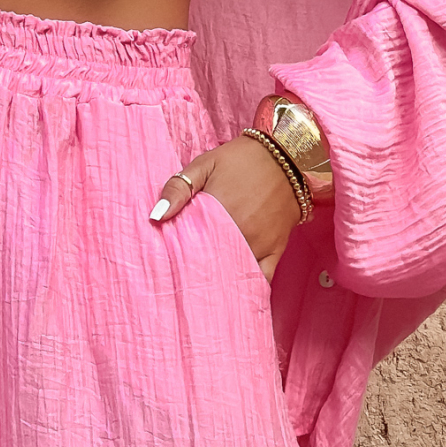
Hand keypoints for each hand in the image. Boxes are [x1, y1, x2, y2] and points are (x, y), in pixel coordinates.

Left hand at [148, 134, 303, 282]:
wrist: (289, 155)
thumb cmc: (242, 159)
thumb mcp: (205, 164)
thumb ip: (178, 188)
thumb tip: (156, 216)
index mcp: (218, 217)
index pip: (193, 252)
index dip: (181, 262)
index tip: (173, 267)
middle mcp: (239, 236)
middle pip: (213, 267)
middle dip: (200, 274)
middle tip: (187, 280)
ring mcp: (259, 245)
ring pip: (235, 275)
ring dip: (222, 281)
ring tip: (207, 288)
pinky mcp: (276, 249)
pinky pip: (263, 278)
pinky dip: (249, 286)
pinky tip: (236, 292)